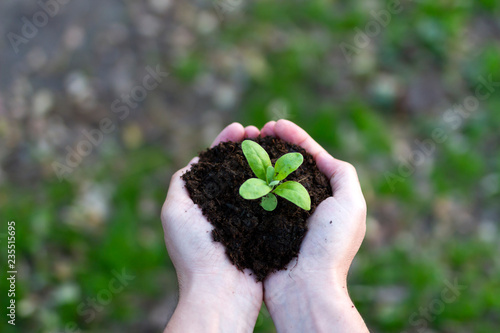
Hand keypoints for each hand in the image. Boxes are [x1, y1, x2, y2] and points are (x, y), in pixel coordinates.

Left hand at [161, 123, 261, 332]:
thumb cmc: (196, 251)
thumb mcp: (175, 212)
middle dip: (247, 147)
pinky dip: (276, 182)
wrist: (222, 291)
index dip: (225, 142)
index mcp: (202, 200)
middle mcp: (223, 205)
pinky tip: (285, 168)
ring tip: (274, 143)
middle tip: (260, 131)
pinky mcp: (262, 227)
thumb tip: (194, 163)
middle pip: (236, 167)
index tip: (240, 128)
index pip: (214, 163)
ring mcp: (244, 216)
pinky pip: (270, 199)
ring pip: (255, 180)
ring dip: (263, 160)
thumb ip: (181, 183)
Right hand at [261, 120, 368, 331]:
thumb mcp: (351, 205)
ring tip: (245, 143)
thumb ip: (343, 175)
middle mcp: (304, 202)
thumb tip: (324, 157)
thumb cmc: (330, 246)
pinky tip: (237, 169)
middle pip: (287, 164)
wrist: (305, 287)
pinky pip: (255, 198)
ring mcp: (283, 214)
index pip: (310, 158)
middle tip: (257, 130)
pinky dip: (247, 181)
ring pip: (269, 178)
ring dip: (258, 159)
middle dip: (273, 144)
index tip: (276, 124)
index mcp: (326, 196)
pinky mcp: (264, 226)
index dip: (295, 138)